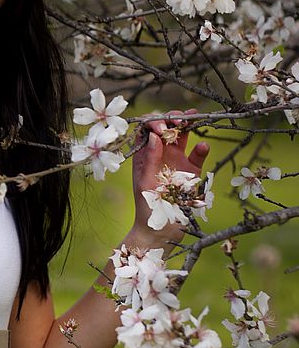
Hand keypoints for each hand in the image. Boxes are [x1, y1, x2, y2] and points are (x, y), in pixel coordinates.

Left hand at [131, 108, 209, 241]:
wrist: (161, 229)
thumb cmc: (147, 207)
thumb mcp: (144, 182)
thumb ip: (150, 160)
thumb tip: (155, 136)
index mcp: (144, 155)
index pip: (147, 130)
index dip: (153, 123)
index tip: (161, 128)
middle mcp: (159, 154)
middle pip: (165, 128)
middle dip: (171, 120)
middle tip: (178, 121)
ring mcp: (176, 161)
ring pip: (182, 137)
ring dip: (187, 125)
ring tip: (192, 118)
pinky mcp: (191, 172)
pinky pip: (197, 156)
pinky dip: (201, 149)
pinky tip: (203, 146)